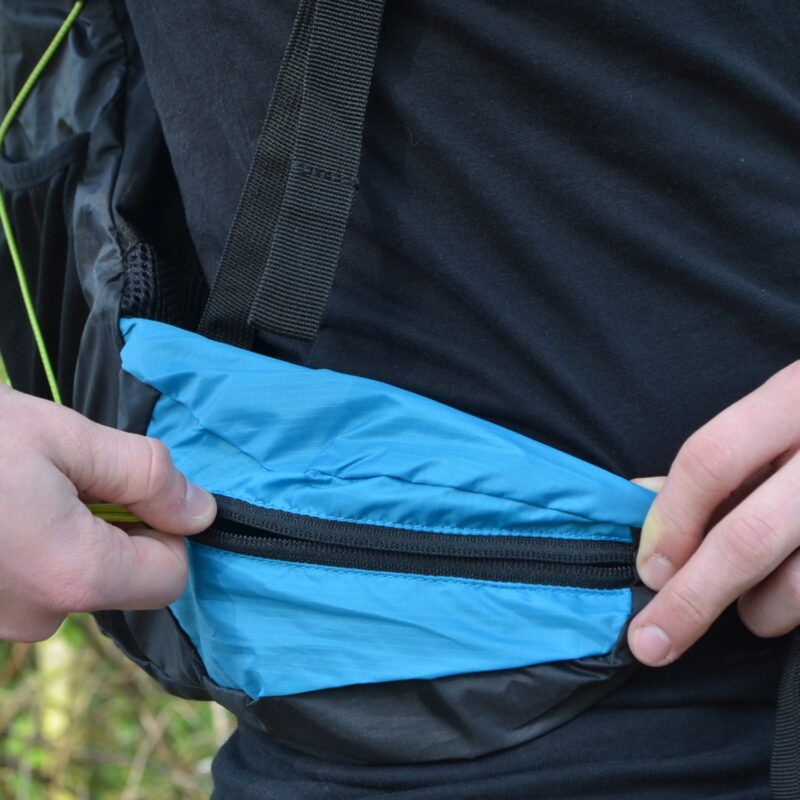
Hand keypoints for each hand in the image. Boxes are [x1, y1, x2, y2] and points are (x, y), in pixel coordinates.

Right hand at [0, 384, 215, 642]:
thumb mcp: (62, 437)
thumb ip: (145, 475)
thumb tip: (203, 512)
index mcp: (73, 575)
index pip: (170, 577)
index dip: (170, 529)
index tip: (141, 487)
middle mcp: (36, 618)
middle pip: (119, 578)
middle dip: (113, 525)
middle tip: (64, 473)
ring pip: (70, 579)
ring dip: (67, 532)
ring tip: (17, 485)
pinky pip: (27, 583)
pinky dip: (27, 547)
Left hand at [627, 361, 799, 665]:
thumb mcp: (778, 416)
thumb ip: (718, 461)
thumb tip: (640, 498)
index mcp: (795, 397)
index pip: (710, 460)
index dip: (671, 519)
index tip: (649, 567)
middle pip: (748, 536)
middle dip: (691, 598)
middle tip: (652, 642)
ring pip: (799, 584)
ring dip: (759, 611)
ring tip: (752, 607)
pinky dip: (797, 608)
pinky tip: (790, 596)